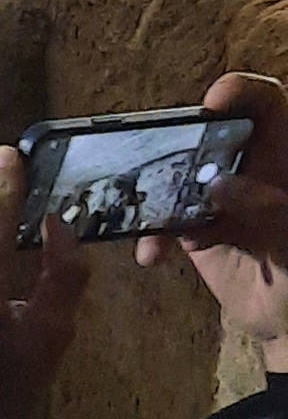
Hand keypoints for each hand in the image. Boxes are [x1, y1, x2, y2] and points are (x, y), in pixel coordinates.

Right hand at [138, 72, 287, 369]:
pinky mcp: (192, 228)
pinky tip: (152, 255)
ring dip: (150, 192)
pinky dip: (148, 235)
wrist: (287, 325)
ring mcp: (218, 198)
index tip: (214, 103)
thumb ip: (271, 211)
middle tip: (153, 157)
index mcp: (283, 160)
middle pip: (208, 132)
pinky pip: (160, 220)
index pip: (266, 105)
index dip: (241, 93)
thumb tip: (221, 186)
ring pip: (174, 173)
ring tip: (145, 214)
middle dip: (174, 139)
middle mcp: (249, 169)